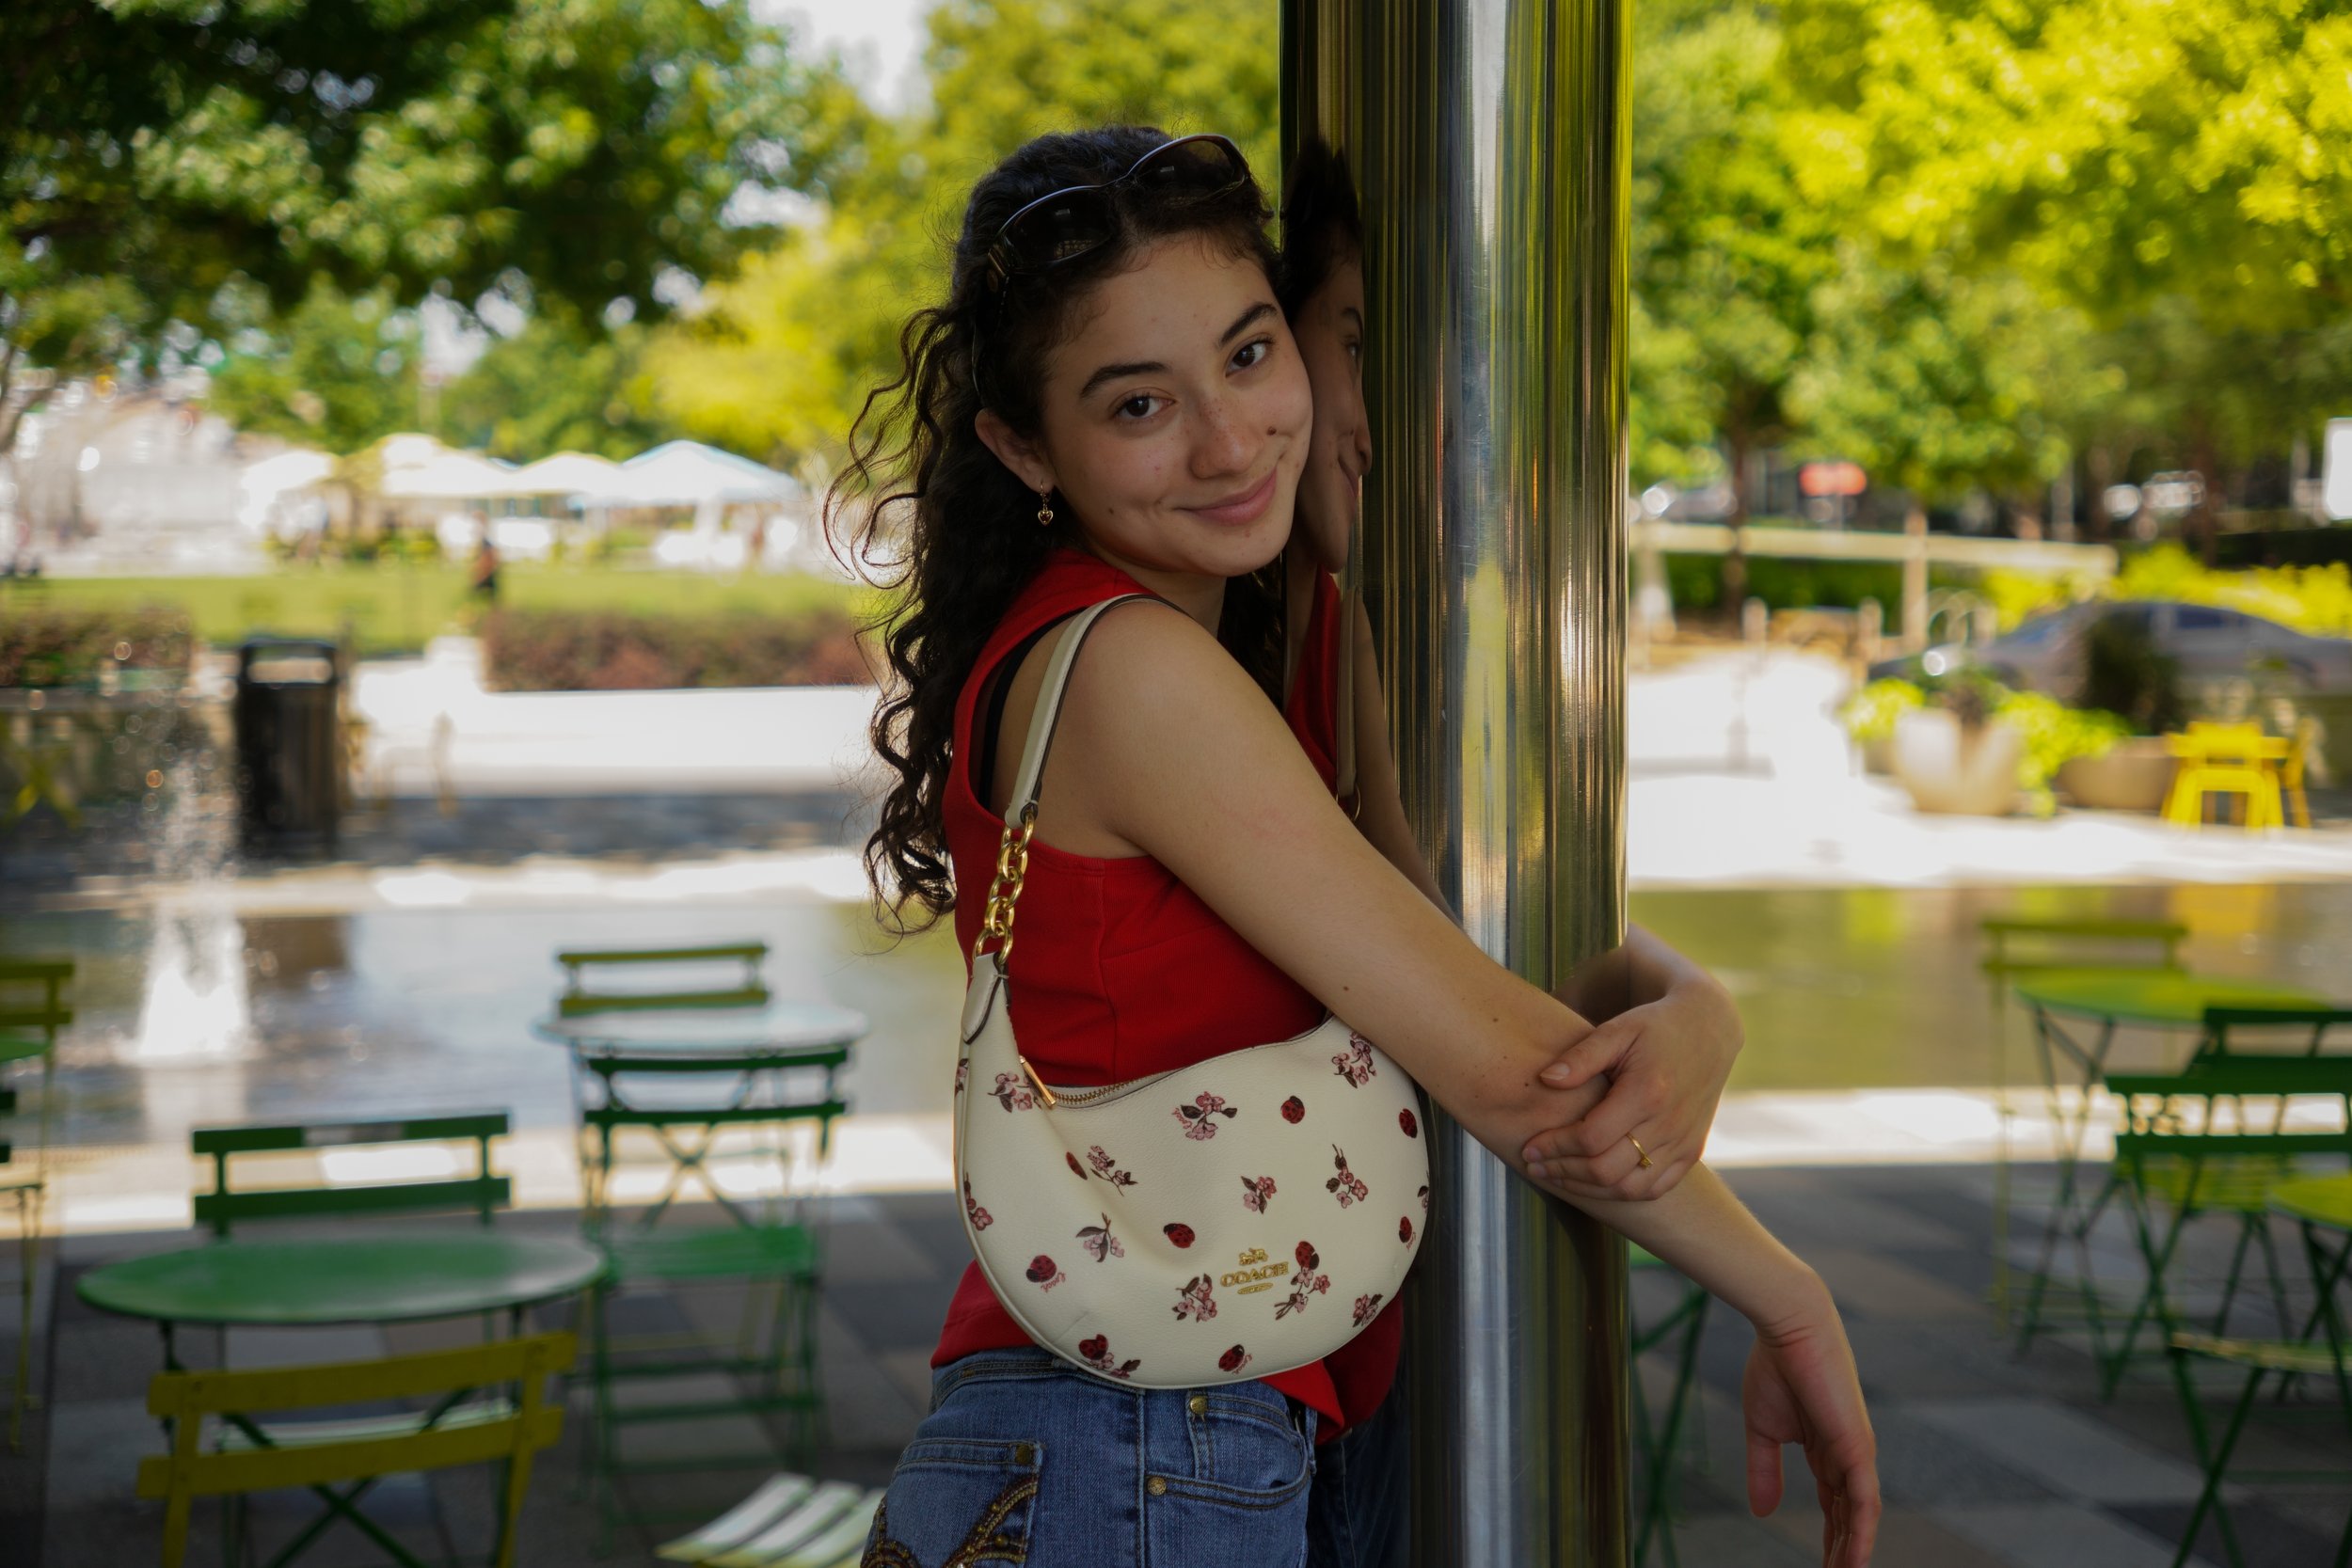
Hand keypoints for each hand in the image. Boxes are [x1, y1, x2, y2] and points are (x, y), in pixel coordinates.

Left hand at [1516, 975, 1740, 1200]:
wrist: (1708, 1031)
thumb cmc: (1654, 1027)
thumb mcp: (1617, 1030)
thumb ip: (1580, 1057)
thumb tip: (1545, 1080)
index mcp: (1647, 1092)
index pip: (1591, 1137)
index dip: (1555, 1147)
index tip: (1529, 1146)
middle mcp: (1669, 1124)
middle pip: (1607, 1170)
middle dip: (1564, 1171)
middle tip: (1535, 1165)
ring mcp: (1684, 1142)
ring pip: (1630, 1189)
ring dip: (1588, 1189)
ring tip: (1558, 1175)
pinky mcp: (1692, 1152)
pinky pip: (1654, 1189)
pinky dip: (1620, 1193)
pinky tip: (1593, 1181)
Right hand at [1742, 1284, 1879, 1566]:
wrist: (1789, 1327)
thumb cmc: (1775, 1367)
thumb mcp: (1763, 1430)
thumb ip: (1764, 1470)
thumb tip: (1761, 1512)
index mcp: (1827, 1450)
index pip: (1834, 1506)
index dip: (1830, 1537)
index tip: (1821, 1566)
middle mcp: (1849, 1456)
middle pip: (1849, 1518)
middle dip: (1841, 1552)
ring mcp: (1857, 1453)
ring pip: (1860, 1517)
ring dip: (1852, 1552)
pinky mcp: (1858, 1448)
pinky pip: (1864, 1503)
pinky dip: (1860, 1535)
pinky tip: (1853, 1562)